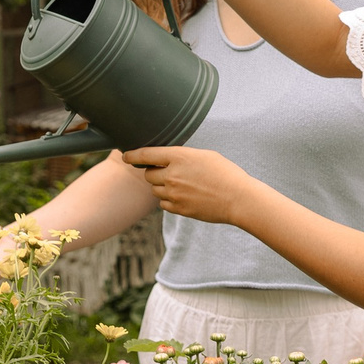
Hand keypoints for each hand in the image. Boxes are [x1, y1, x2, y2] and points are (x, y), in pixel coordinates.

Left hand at [123, 147, 254, 226]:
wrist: (238, 198)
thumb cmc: (226, 174)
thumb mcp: (204, 155)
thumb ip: (182, 156)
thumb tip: (167, 160)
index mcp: (179, 157)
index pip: (146, 154)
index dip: (132, 155)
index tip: (125, 156)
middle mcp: (172, 175)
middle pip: (148, 175)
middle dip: (154, 173)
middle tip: (168, 174)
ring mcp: (174, 194)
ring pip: (155, 190)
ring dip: (162, 187)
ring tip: (182, 186)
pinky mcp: (179, 209)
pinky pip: (163, 205)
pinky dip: (169, 201)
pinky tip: (184, 197)